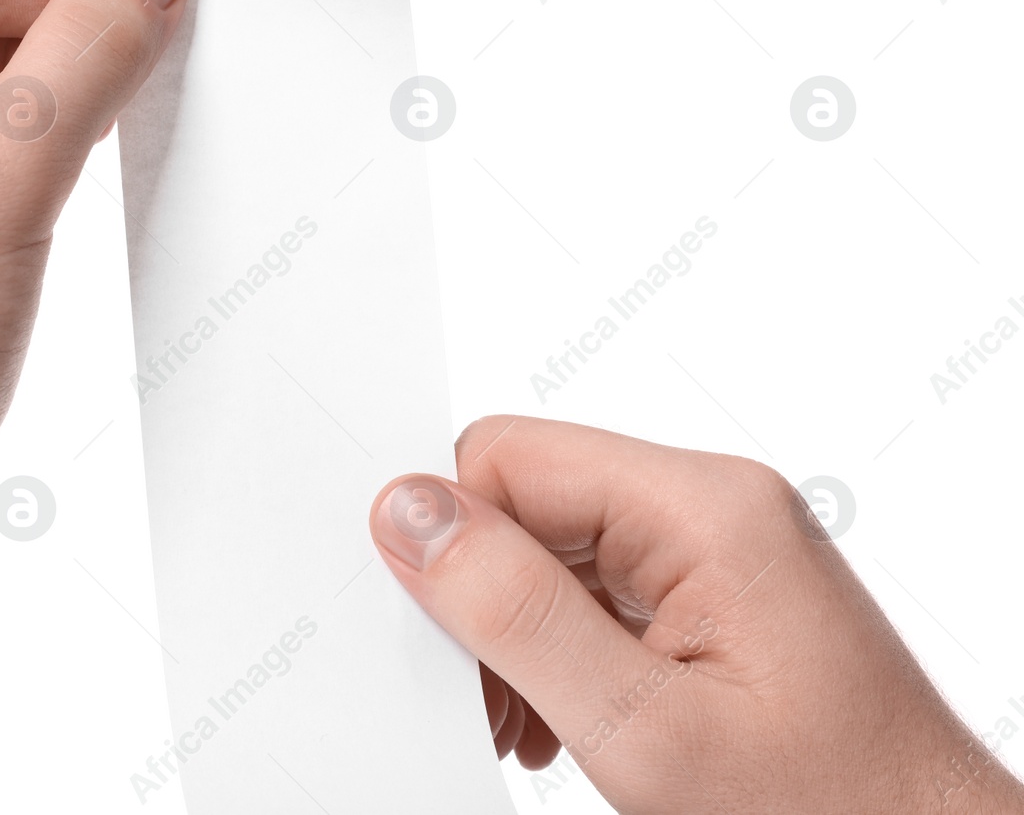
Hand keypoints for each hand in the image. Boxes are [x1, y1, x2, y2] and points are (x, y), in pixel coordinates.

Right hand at [370, 415, 1023, 813]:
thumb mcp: (644, 728)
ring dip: (518, 633)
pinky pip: (593, 584)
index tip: (441, 636)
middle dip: (484, 596)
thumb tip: (408, 510)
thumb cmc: (828, 811)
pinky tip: (561, 718)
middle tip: (493, 703)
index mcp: (706, 508)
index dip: (451, 538)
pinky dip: (556, 649)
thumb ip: (516, 611)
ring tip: (532, 725)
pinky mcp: (714, 590)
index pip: (508, 455)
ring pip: (551, 545)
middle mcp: (714, 505)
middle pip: (528, 496)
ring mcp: (717, 547)